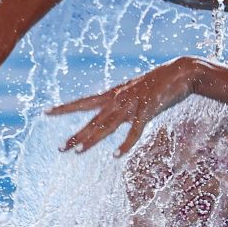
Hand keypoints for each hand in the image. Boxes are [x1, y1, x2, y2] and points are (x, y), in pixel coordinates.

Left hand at [46, 56, 201, 156]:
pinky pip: (134, 131)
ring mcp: (132, 104)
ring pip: (108, 126)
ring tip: (78, 152)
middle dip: (76, 135)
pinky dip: (125, 143)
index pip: (83, 102)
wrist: (181, 71)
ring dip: (93, 139)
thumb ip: (123, 105)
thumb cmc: (159, 83)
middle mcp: (118, 99)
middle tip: (60, 148)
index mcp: (114, 94)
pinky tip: (116, 155)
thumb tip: (113, 116)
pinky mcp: (147, 110)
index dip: (65, 107)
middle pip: (92, 120)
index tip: (46, 112)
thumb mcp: (135, 93)